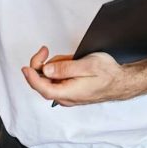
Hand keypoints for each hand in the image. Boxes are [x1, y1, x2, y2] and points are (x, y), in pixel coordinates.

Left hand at [21, 46, 136, 105]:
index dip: (31, 77)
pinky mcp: (70, 90)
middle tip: (45, 50)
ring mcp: (67, 95)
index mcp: (68, 92)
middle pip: (43, 82)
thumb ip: (65, 68)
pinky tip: (71, 63)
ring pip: (50, 79)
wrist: (121, 81)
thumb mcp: (87, 66)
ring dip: (54, 65)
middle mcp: (65, 97)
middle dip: (42, 65)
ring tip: (70, 59)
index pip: (42, 88)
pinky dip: (60, 69)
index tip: (25, 67)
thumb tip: (46, 70)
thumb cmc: (108, 74)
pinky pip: (58, 79)